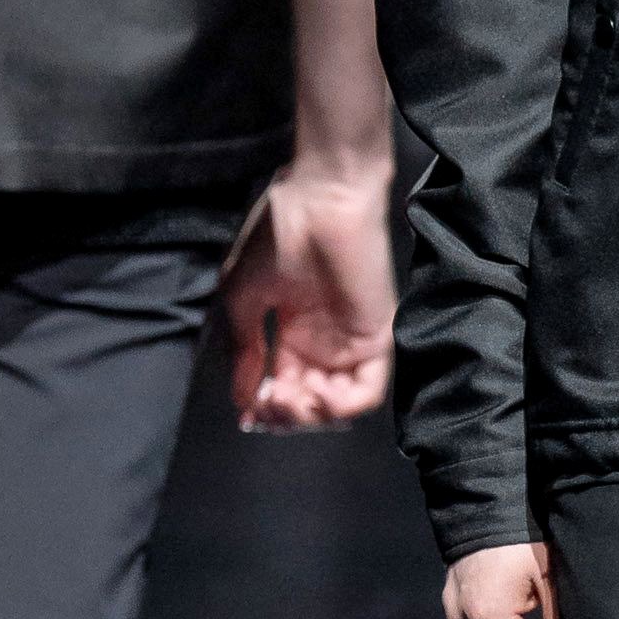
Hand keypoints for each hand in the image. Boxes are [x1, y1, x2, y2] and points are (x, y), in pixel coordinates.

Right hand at [222, 165, 394, 429]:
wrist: (318, 199)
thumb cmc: (276, 236)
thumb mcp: (242, 299)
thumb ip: (245, 351)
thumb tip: (243, 399)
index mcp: (293, 330)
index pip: (283, 384)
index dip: (265, 408)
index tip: (248, 418)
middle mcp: (324, 340)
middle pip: (309, 401)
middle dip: (284, 415)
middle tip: (267, 409)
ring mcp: (350, 340)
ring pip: (337, 403)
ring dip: (309, 416)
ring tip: (287, 401)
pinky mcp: (376, 336)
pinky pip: (367, 391)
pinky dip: (341, 407)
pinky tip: (316, 397)